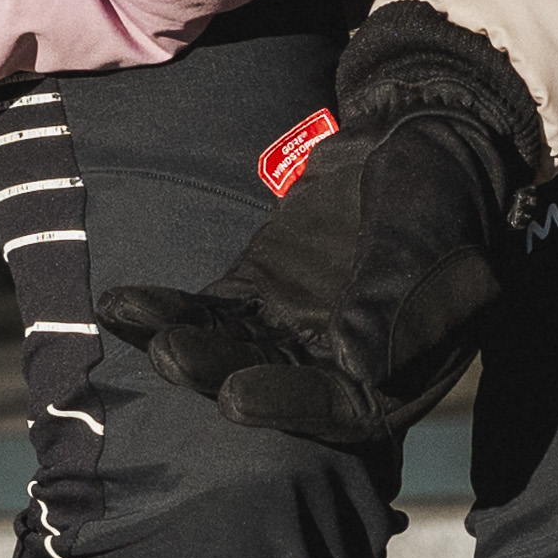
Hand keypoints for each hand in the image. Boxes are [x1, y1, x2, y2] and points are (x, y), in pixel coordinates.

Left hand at [109, 12, 546, 452]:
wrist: (419, 149)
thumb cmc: (439, 210)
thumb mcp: (428, 259)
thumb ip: (392, 311)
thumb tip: (354, 361)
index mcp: (388, 381)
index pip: (331, 408)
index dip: (281, 404)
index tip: (234, 397)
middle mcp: (331, 369)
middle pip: (265, 381)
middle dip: (214, 370)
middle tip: (170, 356)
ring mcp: (286, 331)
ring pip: (227, 347)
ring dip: (181, 340)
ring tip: (138, 325)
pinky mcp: (252, 295)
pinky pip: (204, 311)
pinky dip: (163, 311)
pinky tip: (118, 305)